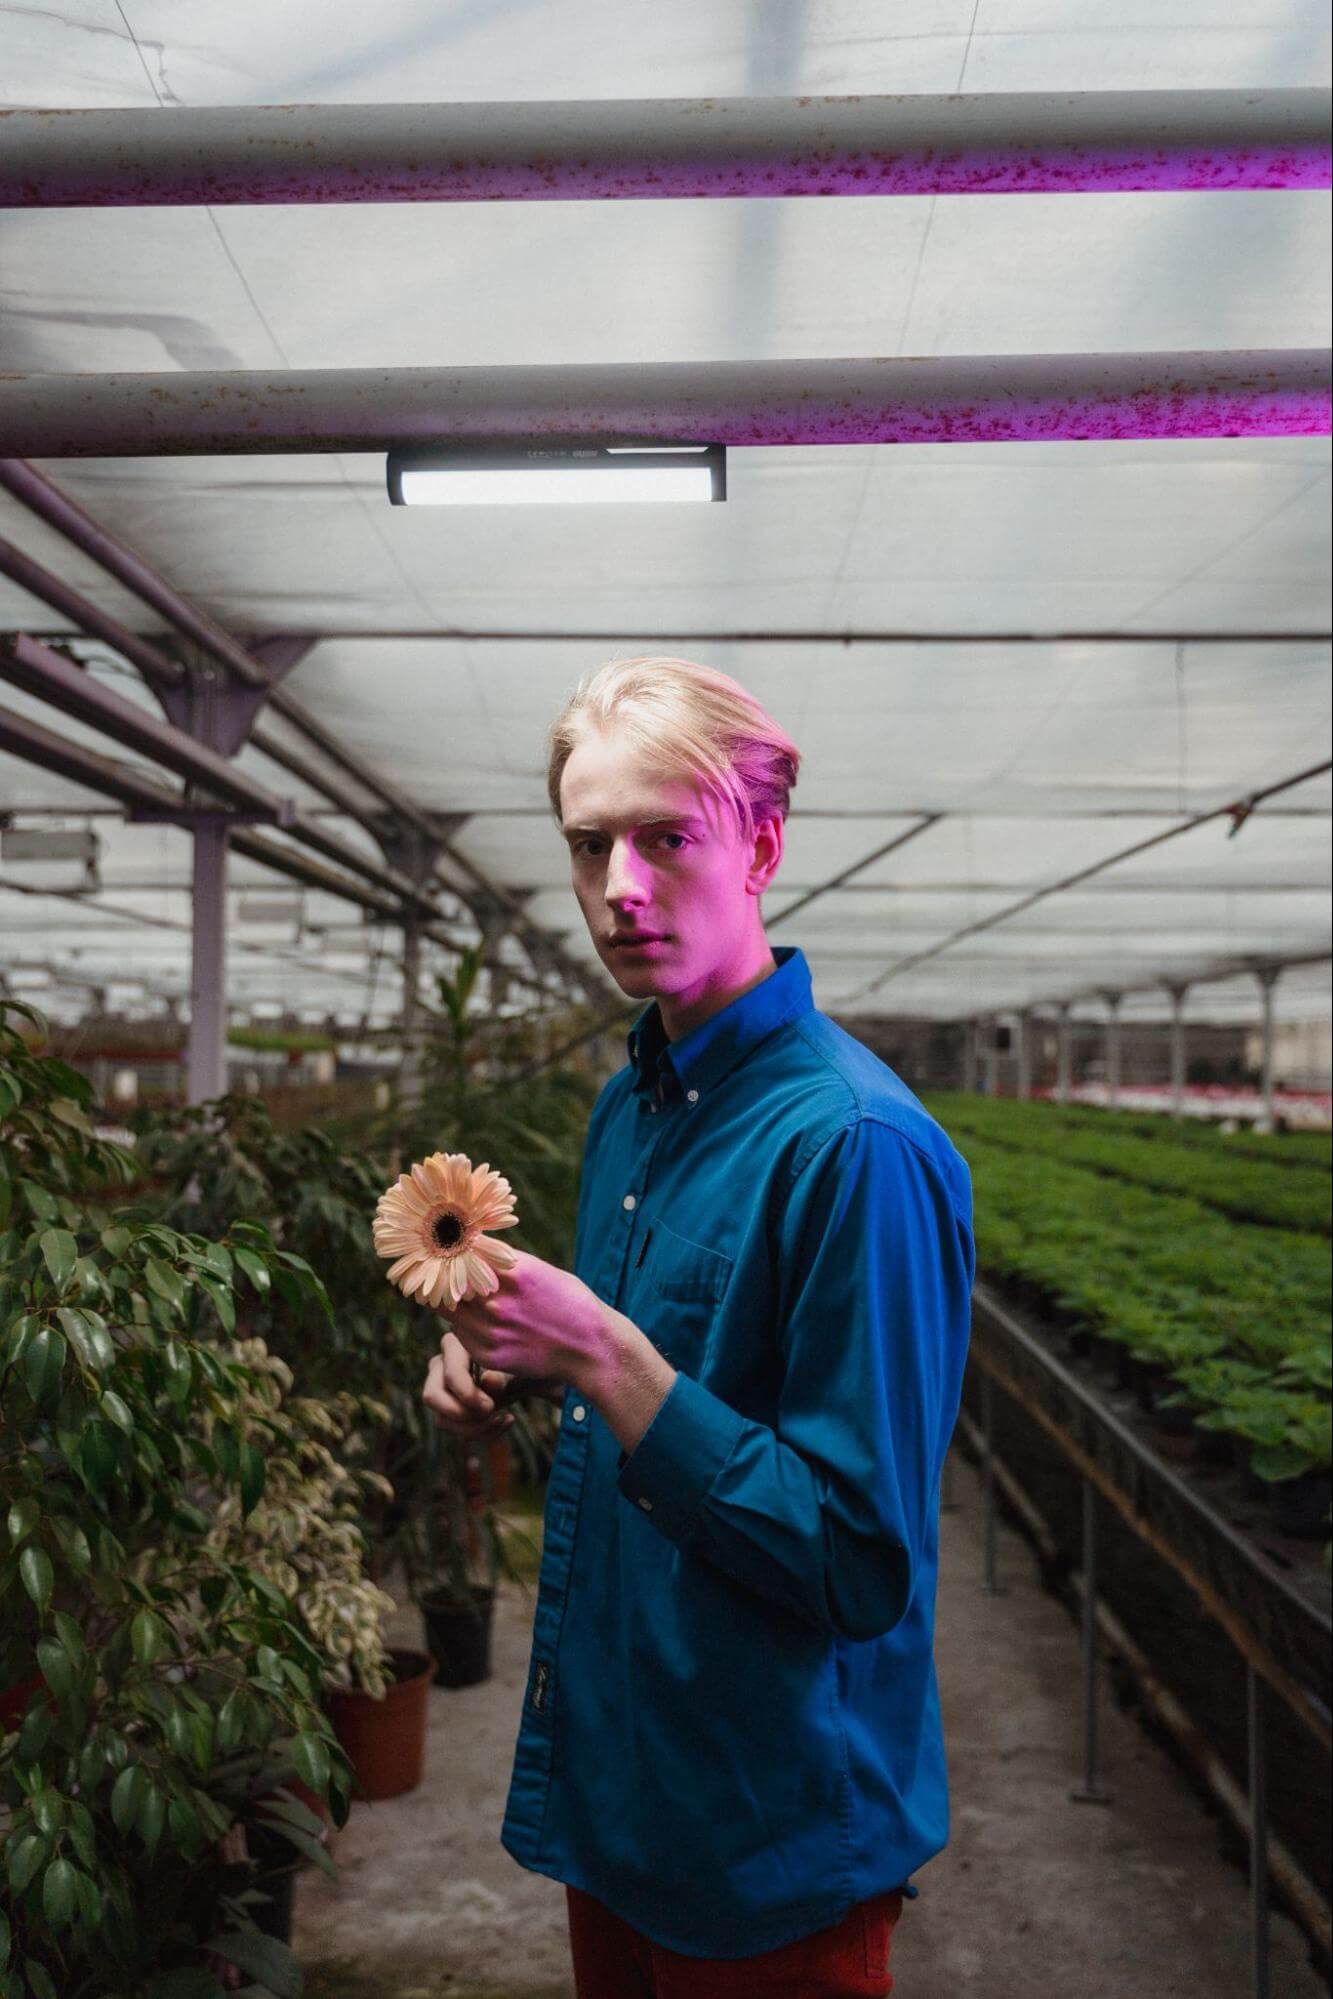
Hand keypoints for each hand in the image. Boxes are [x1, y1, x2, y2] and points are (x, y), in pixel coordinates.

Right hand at [422, 1328, 560, 1441]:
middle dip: (462, 1414)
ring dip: (476, 1429)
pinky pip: (455, 1430)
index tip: (491, 1406)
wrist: (521, 1375)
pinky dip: (482, 1433)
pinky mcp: (446, 1409)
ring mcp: (440, 1389)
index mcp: (453, 1345)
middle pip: (432, 1397)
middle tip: (491, 1413)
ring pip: (443, 1420)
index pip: (451, 1375)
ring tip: (504, 1418)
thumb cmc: (514, 1364)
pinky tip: (506, 1421)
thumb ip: (501, 1374)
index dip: (468, 1395)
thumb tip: (489, 1380)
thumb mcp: (512, 1368)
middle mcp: (439, 1366)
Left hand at [434, 1246, 612, 1395]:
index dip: (452, 1252)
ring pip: (450, 1309)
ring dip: (450, 1300)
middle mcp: (499, 1302)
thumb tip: (472, 1247)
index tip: (445, 1248)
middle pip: (451, 1281)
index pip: (464, 1255)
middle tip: (439, 1269)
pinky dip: (462, 1324)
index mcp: (514, 1274)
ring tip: (451, 1294)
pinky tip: (474, 1319)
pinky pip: (459, 1334)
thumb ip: (504, 1262)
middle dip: (445, 1275)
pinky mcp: (489, 1354)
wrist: (591, 1349)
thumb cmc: (570, 1303)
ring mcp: (492, 1330)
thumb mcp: (541, 1271)